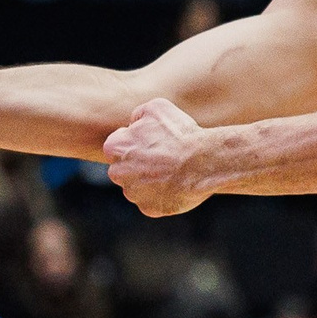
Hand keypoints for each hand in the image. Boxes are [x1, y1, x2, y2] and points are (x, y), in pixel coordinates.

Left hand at [105, 97, 213, 216]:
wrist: (203, 162)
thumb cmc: (180, 133)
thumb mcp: (157, 108)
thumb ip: (138, 114)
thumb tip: (133, 122)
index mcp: (114, 148)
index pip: (116, 146)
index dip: (135, 142)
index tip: (152, 142)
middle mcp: (117, 173)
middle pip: (123, 168)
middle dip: (138, 164)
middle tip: (162, 157)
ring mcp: (133, 194)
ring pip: (137, 187)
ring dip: (150, 180)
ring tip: (172, 170)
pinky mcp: (149, 209)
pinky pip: (152, 202)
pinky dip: (162, 195)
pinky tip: (176, 185)